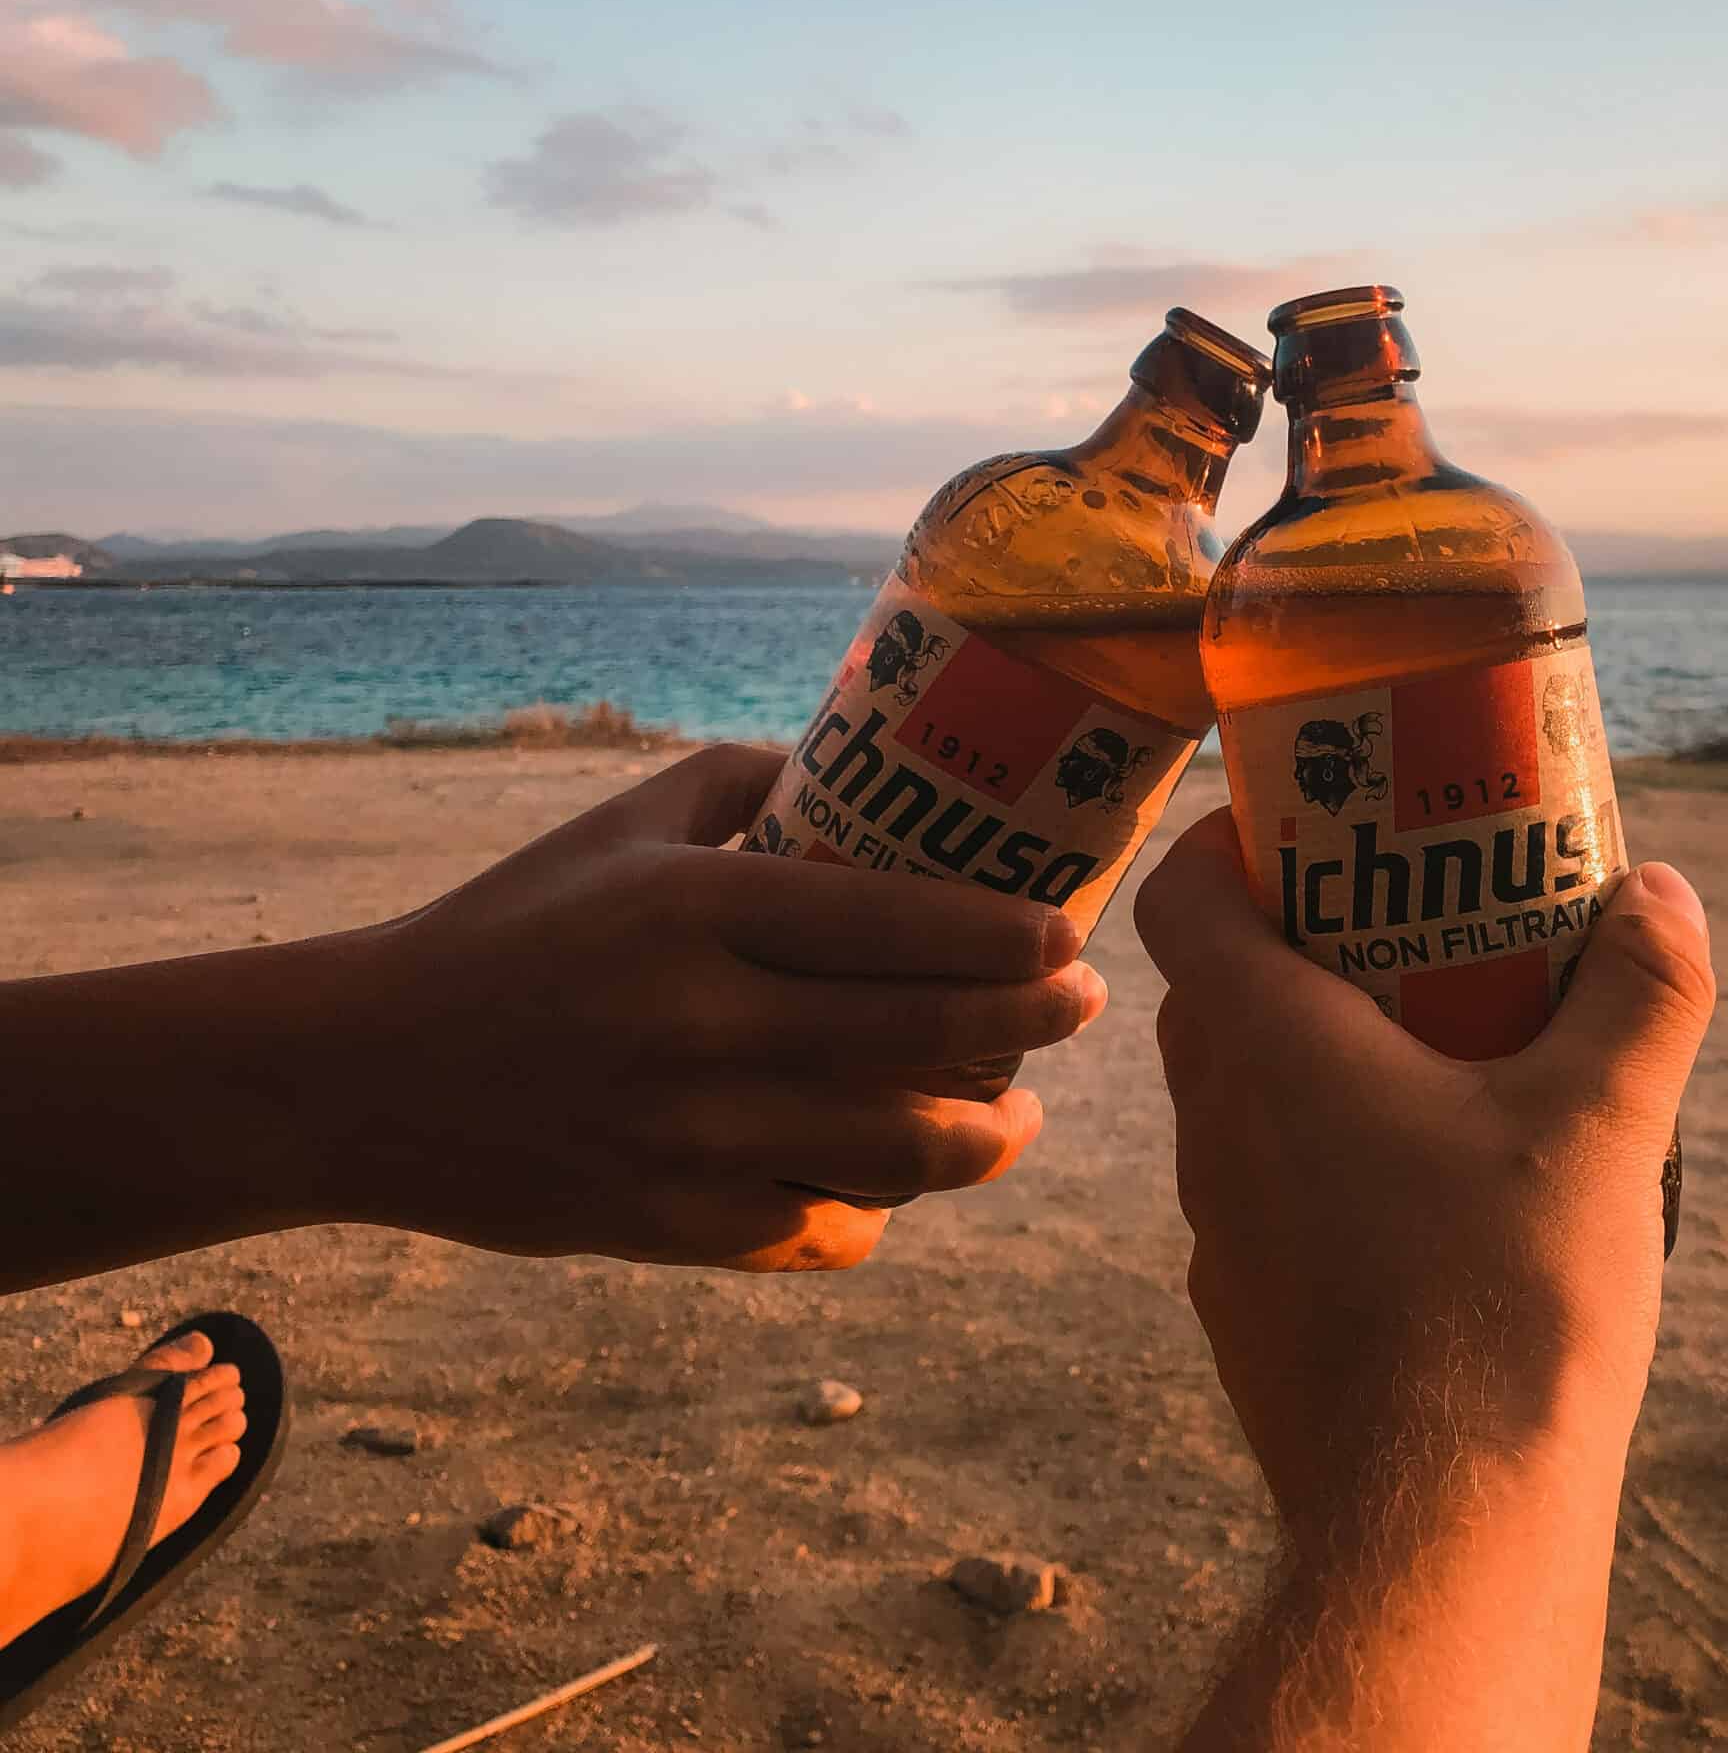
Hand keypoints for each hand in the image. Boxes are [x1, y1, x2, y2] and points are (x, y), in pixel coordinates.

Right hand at [334, 745, 1104, 1270]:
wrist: (373, 1076)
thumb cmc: (509, 931)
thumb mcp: (614, 829)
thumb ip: (737, 783)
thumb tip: (855, 770)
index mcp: (693, 910)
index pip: (893, 921)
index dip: (1005, 937)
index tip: (1067, 937)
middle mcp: (703, 1025)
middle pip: (923, 1036)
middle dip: (1032, 1025)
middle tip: (1080, 1008)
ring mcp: (690, 1140)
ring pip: (896, 1154)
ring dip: (985, 1136)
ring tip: (1017, 1113)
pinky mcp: (672, 1228)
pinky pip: (824, 1230)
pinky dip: (882, 1209)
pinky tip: (900, 1179)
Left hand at [1137, 809, 1714, 1522]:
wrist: (1436, 1516)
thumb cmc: (1506, 1300)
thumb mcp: (1603, 1124)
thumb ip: (1640, 991)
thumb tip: (1661, 891)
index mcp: (1265, 1044)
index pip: (1177, 899)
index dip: (1221, 845)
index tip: (1299, 829)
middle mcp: (1211, 1121)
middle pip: (1211, 989)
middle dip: (1290, 942)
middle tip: (1396, 930)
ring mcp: (1211, 1218)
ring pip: (1233, 1091)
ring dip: (1302, 1052)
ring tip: (1422, 1055)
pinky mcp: (1235, 1298)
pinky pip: (1255, 1185)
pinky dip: (1309, 1153)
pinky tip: (1411, 1190)